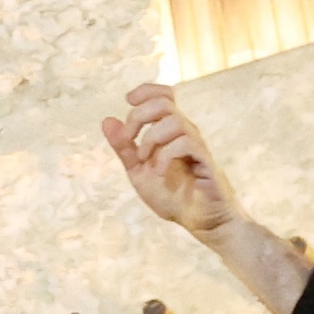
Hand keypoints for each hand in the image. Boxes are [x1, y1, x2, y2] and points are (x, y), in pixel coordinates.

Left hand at [101, 85, 236, 235]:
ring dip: (151, 139)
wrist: (200, 223)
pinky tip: (158, 172)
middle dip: (138, 116)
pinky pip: (185, 143)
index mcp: (170, 132)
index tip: (128, 100)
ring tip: (145, 161)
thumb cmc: (174, 197)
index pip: (164, 95)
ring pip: (174, 121)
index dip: (146, 90)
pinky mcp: (206, 161)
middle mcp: (185, 133)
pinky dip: (165, 155)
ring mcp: (197, 146)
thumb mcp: (139, 172)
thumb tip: (107, 120)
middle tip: (128, 140)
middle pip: (164, 102)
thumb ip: (124, 149)